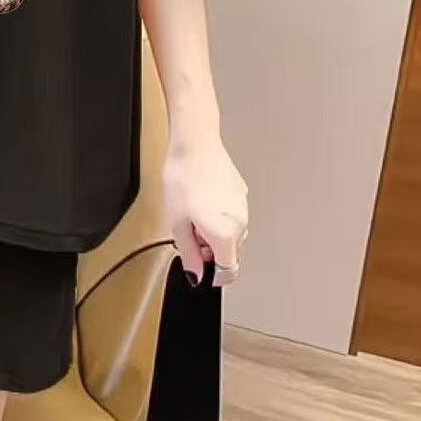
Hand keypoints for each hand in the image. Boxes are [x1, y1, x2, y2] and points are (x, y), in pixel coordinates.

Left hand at [163, 129, 248, 288]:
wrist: (195, 146)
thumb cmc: (184, 178)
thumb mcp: (177, 222)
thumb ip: (189, 253)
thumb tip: (195, 274)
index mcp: (226, 234)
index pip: (229, 270)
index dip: (213, 274)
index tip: (200, 268)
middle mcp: (241, 223)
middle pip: (230, 252)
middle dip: (210, 251)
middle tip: (189, 234)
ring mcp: (243, 208)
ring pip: (232, 234)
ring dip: (215, 234)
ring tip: (193, 214)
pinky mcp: (241, 195)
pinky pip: (233, 216)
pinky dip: (220, 217)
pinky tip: (202, 201)